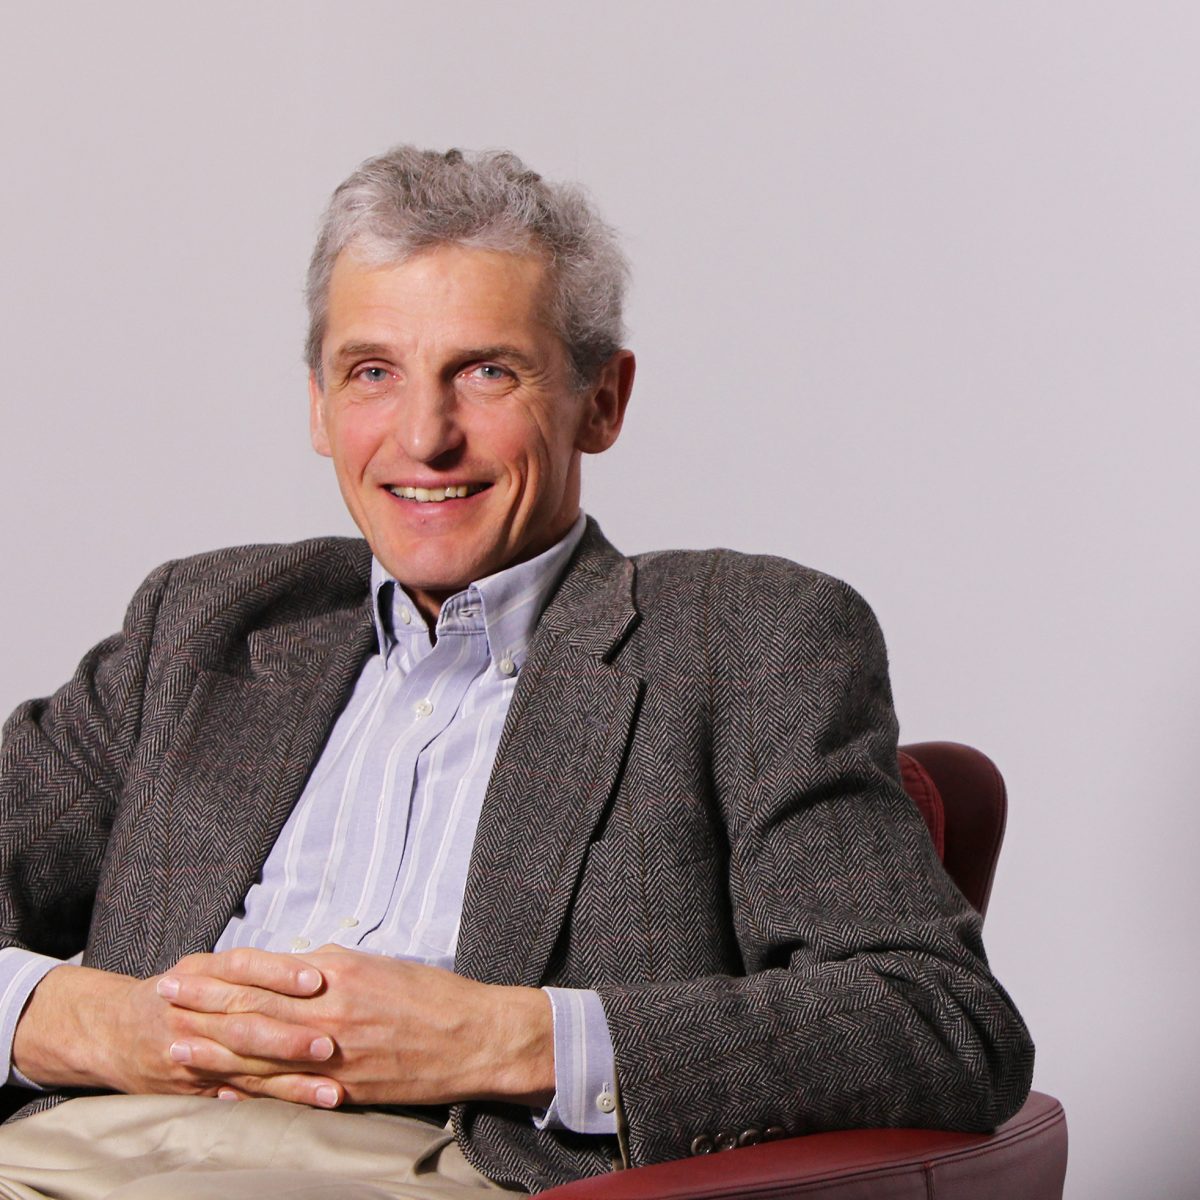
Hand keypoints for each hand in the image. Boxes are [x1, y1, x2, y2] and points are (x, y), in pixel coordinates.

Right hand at [11, 955, 341, 1106]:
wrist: (111, 1029)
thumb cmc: (175, 990)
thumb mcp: (204, 966)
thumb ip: (253, 968)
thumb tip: (316, 966)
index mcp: (201, 974)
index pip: (243, 968)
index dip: (280, 973)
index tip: (317, 980)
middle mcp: (194, 1012)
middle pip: (244, 1022)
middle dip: (288, 1036)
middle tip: (329, 1043)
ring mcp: (191, 1052)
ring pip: (245, 1067)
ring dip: (290, 1081)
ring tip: (329, 1090)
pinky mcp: (192, 1085)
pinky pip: (235, 1094)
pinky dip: (267, 1101)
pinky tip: (297, 1107)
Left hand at [162, 946, 555, 1107]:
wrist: (473, 1037)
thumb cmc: (430, 995)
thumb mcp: (378, 964)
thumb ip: (330, 967)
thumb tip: (292, 968)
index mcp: (337, 974)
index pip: (264, 972)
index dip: (218, 972)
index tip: (185, 969)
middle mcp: (329, 1012)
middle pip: (251, 1010)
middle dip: (202, 1006)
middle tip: (162, 1000)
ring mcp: (333, 1055)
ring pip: (260, 1054)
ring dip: (212, 1050)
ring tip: (175, 1046)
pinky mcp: (344, 1089)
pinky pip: (287, 1092)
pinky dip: (251, 1091)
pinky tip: (222, 1090)